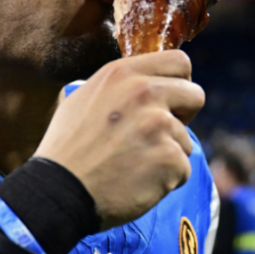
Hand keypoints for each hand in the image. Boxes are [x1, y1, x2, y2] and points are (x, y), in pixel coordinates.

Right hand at [37, 50, 203, 227]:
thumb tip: (143, 84)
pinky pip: (183, 169)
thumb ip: (118, 88)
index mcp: (123, 74)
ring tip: (133, 166)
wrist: (58, 191)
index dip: (179, 83)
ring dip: (166, 155)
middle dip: (183, 116)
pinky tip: (137, 182)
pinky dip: (166, 180)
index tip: (170, 102)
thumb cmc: (66, 150)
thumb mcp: (83, 99)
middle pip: (195, 95)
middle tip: (157, 136)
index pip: (180, 62)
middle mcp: (144, 92)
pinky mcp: (169, 158)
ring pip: (185, 139)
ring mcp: (159, 125)